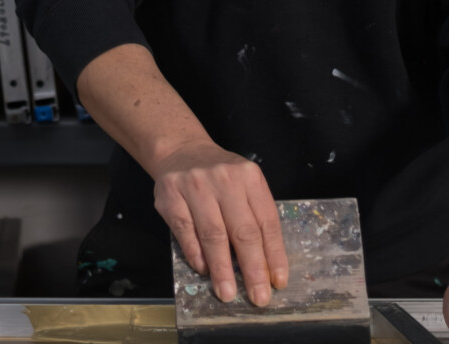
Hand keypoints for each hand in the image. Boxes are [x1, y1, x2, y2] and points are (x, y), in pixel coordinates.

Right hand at [152, 140, 288, 306]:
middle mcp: (225, 179)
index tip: (278, 282)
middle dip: (252, 269)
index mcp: (250, 177)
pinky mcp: (171, 196)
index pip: (266, 221)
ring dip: (222, 268)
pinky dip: (195, 254)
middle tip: (258, 297)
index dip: (274, 254)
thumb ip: (253, 217)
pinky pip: (185, 230)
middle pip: (243, 231)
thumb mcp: (244, 184)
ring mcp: (195, 186)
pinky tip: (203, 270)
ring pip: (213, 234)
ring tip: (228, 292)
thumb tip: (264, 266)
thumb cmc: (220, 176)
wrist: (181, 150)